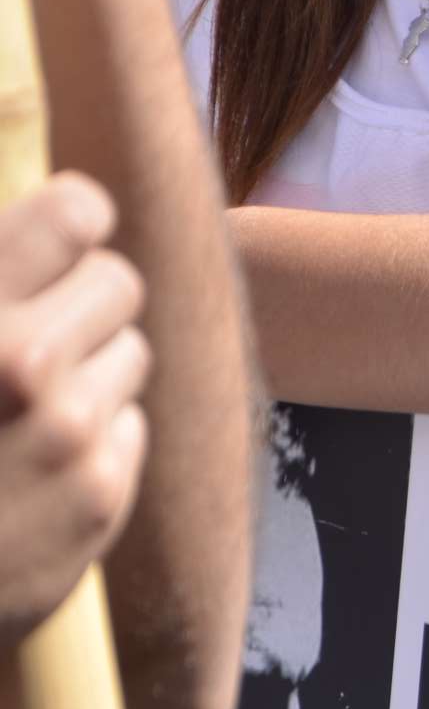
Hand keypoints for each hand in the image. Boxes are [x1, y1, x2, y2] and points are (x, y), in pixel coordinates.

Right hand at [0, 172, 150, 646]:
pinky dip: (93, 442)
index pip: (78, 211)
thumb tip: (65, 212)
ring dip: (88, 374)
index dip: (72, 224)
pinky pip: (129, 426)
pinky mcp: (99, 496)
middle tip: (30, 343)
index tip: (59, 245)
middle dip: (82, 306)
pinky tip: (31, 472)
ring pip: (130, 354)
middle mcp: (20, 362)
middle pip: (120, 282)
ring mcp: (66, 434)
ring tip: (19, 416)